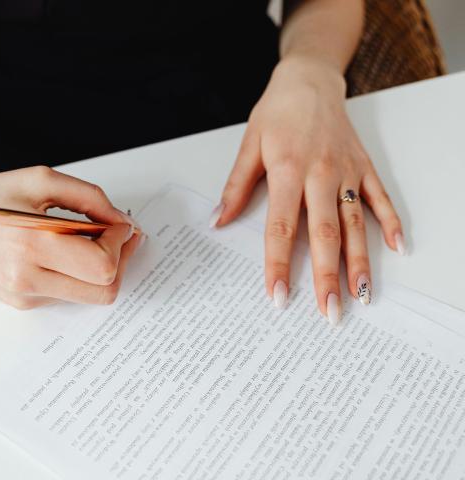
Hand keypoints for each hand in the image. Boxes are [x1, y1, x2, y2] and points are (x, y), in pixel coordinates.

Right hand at [0, 166, 143, 309]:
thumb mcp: (39, 181)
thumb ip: (89, 197)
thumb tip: (122, 222)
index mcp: (30, 244)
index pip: (102, 264)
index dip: (121, 242)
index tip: (121, 225)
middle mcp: (26, 279)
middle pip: (104, 289)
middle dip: (121, 260)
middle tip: (122, 237)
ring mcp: (24, 295)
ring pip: (91, 296)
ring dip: (104, 269)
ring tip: (97, 241)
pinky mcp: (23, 302)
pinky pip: (70, 294)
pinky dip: (80, 274)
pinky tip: (70, 252)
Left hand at [211, 57, 404, 324]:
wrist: (309, 80)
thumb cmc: (277, 112)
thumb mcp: (249, 145)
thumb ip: (236, 187)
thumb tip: (219, 222)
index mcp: (288, 171)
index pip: (282, 228)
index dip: (278, 265)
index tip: (279, 297)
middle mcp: (321, 175)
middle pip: (324, 234)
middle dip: (326, 276)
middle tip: (329, 312)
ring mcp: (346, 171)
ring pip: (356, 223)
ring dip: (360, 261)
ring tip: (361, 295)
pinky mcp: (364, 166)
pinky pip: (381, 197)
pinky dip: (391, 222)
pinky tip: (398, 249)